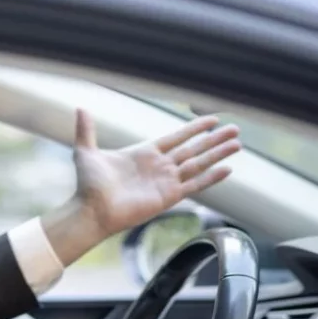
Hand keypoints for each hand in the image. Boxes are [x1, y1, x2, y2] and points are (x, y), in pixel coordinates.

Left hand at [72, 109, 240, 236]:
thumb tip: (80, 108)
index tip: (212, 120)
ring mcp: (165, 181)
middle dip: (214, 139)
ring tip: (238, 145)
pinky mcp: (168, 197)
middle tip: (235, 129)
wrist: (91, 210)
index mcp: (144, 152)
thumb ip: (86, 130)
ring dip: (218, 154)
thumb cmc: (88, 185)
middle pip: (194, 148)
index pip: (177, 137)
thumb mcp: (86, 152)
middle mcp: (159, 166)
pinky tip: (227, 170)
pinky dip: (211, 178)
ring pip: (198, 164)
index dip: (195, 128)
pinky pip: (195, 185)